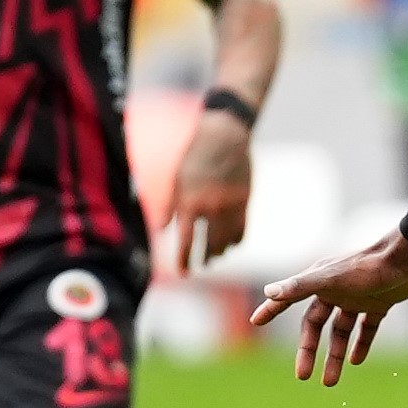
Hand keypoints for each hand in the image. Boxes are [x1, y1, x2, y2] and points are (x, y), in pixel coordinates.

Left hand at [160, 108, 252, 270]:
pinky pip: (242, 228)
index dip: (183, 259)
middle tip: (200, 266)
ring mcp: (231, 205)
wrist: (226, 134)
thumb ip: (170, 205)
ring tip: (214, 256)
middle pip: (208, 244)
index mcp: (191, 202)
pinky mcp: (245, 200)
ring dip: (220, 251)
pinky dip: (236, 239)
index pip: (185, 240)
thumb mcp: (176, 177)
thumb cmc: (195, 152)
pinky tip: (231, 244)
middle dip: (203, 259)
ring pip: (227, 239)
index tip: (183, 273)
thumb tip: (162, 228)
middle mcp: (212, 207)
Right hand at [247, 230, 407, 386]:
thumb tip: (269, 292)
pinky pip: (366, 329)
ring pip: (341, 332)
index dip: (272, 309)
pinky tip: (357, 361)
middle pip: (315, 325)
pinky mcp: (379, 304)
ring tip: (330, 382)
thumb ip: (300, 286)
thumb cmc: (368, 266)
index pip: (289, 299)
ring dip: (336, 356)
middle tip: (303, 376)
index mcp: (319, 281)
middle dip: (308, 351)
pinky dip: (361, 344)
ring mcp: (357, 298)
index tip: (255, 321)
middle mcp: (335, 290)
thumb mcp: (331, 279)